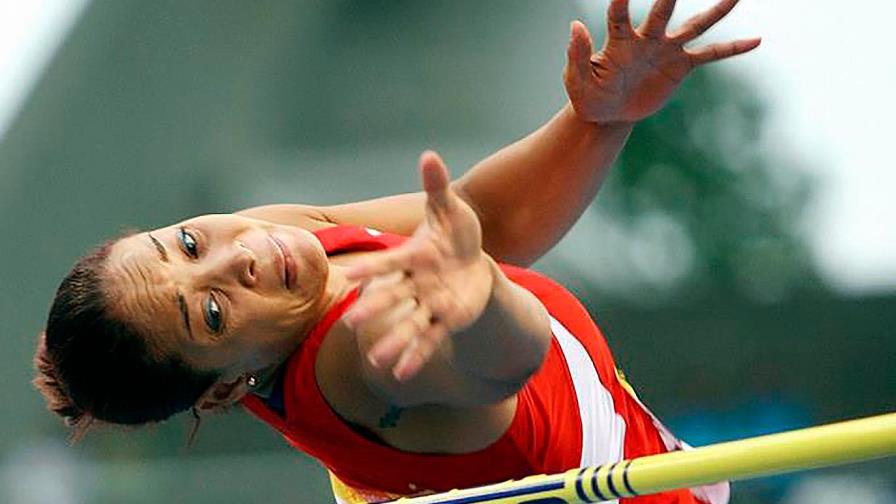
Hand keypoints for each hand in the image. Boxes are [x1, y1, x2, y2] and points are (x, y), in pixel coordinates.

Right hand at [344, 151, 493, 380]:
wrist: (474, 262)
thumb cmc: (457, 234)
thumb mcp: (450, 209)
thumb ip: (436, 186)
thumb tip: (429, 155)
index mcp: (413, 257)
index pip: (387, 264)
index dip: (370, 272)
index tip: (346, 279)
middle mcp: (416, 283)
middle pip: (392, 298)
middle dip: (373, 310)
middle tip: (347, 324)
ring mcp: (430, 304)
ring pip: (408, 324)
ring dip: (393, 341)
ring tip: (375, 360)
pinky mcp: (446, 320)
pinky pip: (431, 339)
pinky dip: (417, 355)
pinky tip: (402, 374)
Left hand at [564, 0, 760, 123]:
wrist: (607, 114)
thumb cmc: (589, 96)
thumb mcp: (577, 81)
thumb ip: (577, 55)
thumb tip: (574, 26)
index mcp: (618, 41)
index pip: (619, 15)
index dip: (621, 1)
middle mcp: (646, 39)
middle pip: (662, 11)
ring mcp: (666, 50)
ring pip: (694, 26)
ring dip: (715, 11)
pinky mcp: (680, 66)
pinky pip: (710, 54)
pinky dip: (732, 49)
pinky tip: (755, 41)